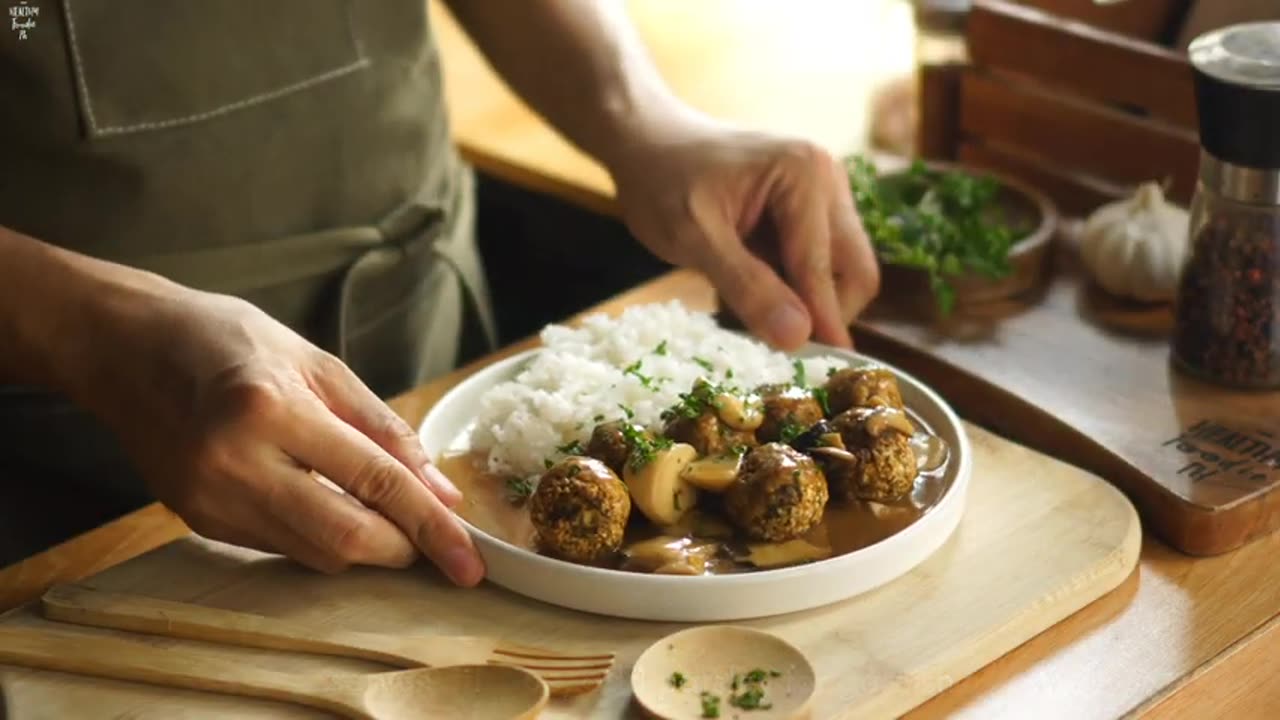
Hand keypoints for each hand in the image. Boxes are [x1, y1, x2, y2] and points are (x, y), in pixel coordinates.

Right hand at [74, 278, 484, 584]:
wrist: (124, 347)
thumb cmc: (226, 340)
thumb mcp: (317, 362)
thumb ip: (384, 427)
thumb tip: (439, 490)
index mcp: (273, 409)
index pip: (374, 482)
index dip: (431, 527)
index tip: (471, 562)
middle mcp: (235, 462)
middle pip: (345, 538)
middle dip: (402, 548)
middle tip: (433, 538)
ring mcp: (210, 498)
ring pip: (315, 554)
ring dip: (364, 545)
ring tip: (384, 513)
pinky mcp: (196, 520)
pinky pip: (281, 547)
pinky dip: (319, 536)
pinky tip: (326, 503)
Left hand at [609, 119, 879, 350]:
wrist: (645, 140)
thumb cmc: (660, 180)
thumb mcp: (692, 238)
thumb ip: (747, 286)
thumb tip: (799, 337)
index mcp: (806, 176)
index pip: (826, 268)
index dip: (819, 323)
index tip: (816, 375)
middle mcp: (829, 179)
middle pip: (854, 272)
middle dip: (820, 313)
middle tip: (774, 347)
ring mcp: (824, 194)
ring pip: (838, 273)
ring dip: (802, 301)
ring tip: (748, 310)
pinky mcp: (811, 210)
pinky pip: (815, 264)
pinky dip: (789, 287)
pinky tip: (747, 288)